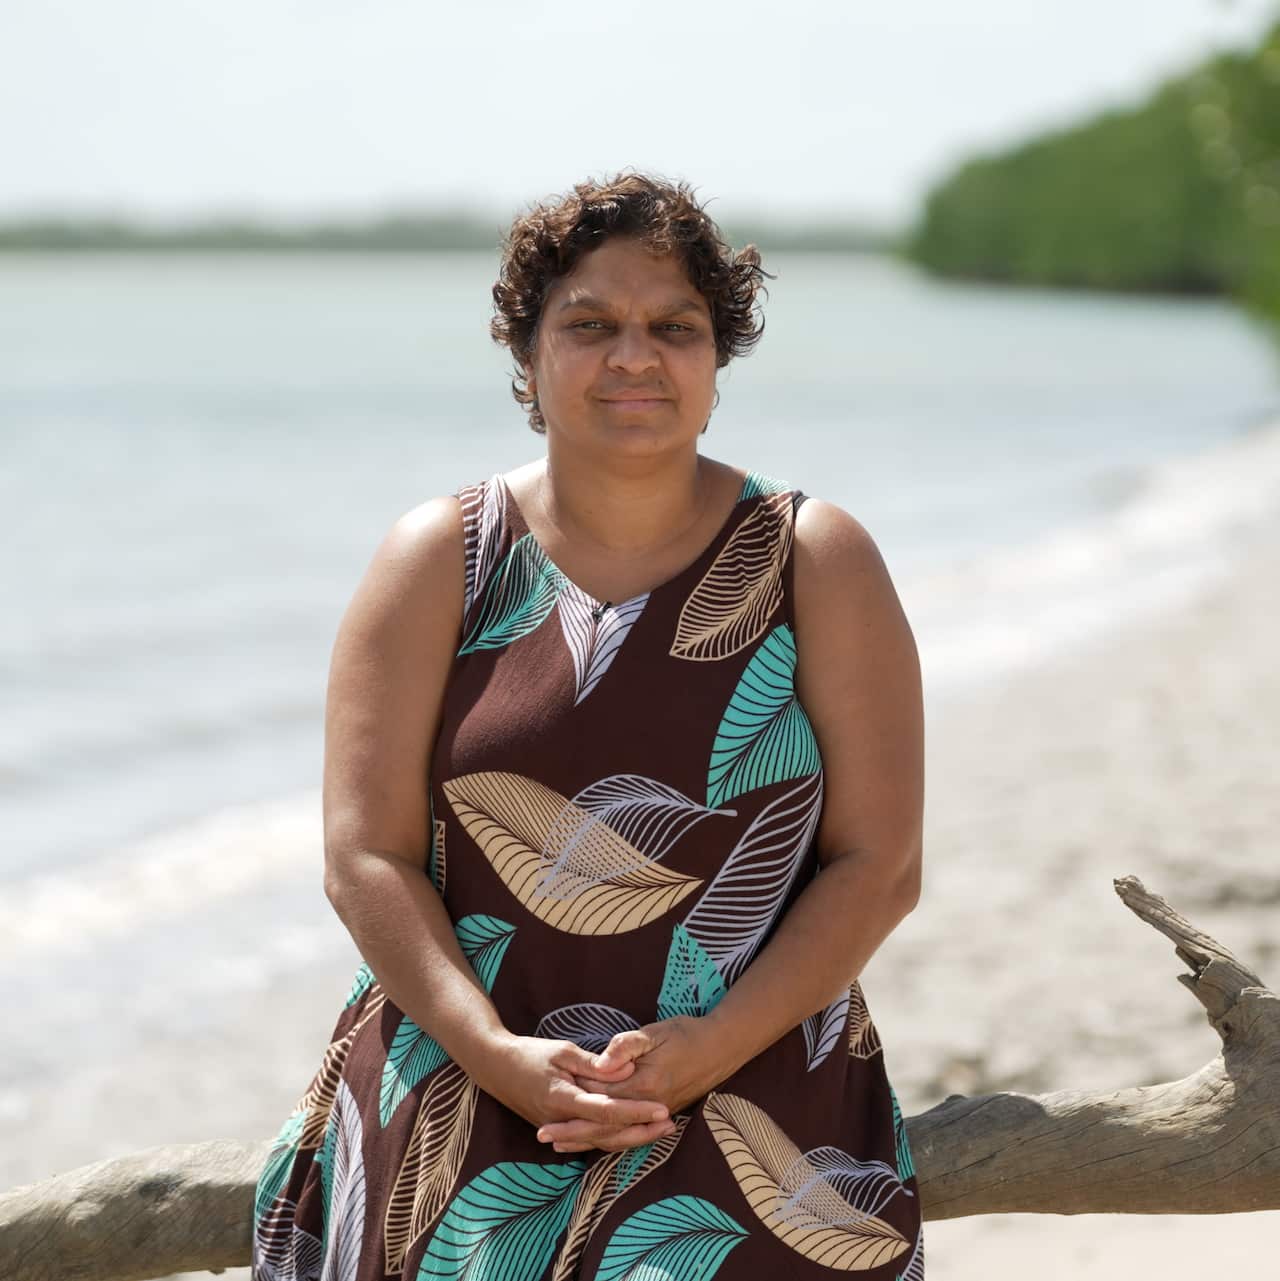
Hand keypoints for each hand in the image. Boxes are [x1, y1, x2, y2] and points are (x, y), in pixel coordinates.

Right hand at [481, 1032, 676, 1153]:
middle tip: (670, 1125)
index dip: (636, 1111)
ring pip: (601, 1140)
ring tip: (659, 1131)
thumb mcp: (563, 1051)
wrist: (495, 1068)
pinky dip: (613, 1138)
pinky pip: (590, 1139)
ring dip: (631, 1137)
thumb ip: (595, 1064)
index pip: (607, 1111)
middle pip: (608, 1133)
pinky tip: (632, 1135)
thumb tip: (627, 1070)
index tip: (662, 1110)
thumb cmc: (529, 1053)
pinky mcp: (559, 1128)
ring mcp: (560, 1128)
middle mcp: (563, 1120)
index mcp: (564, 1099)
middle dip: (641, 1131)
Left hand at [537, 1016, 723, 1153]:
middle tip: (541, 1134)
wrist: (722, 1048)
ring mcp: (654, 1114)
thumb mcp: (656, 1032)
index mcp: (644, 1084)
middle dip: (571, 1130)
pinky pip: (627, 1133)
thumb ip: (626, 1046)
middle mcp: (647, 1106)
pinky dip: (606, 1139)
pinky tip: (590, 1140)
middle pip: (603, 1124)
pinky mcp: (659, 1114)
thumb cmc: (687, 1034)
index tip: (546, 1095)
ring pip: (614, 1134)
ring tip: (556, 1144)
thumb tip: (601, 1063)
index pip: (601, 1095)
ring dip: (585, 1139)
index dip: (575, 1096)